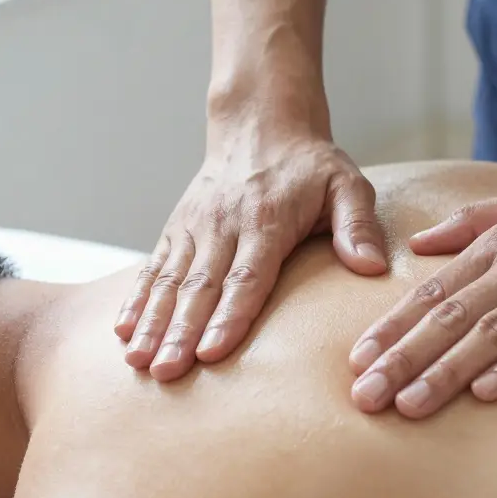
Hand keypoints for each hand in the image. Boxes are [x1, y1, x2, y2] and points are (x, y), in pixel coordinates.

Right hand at [117, 117, 386, 380]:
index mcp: (265, 221)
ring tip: (139, 363)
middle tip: (166, 372)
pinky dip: (137, 301)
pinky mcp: (177, 229)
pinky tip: (123, 333)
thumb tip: (373, 266)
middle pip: (200, 288)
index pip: (246, 278)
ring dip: (153, 324)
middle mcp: (223, 226)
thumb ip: (357, 226)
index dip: (228, 317)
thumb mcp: (347, 184)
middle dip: (180, 333)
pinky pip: (153, 268)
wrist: (261, 125)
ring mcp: (195, 228)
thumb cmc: (310, 165)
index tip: (211, 352)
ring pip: (169, 282)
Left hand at [347, 165, 496, 417]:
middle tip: (365, 395)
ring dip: (447, 371)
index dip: (394, 326)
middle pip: (450, 318)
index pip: (434, 291)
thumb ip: (469, 223)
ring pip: (492, 334)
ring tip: (410, 405)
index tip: (357, 358)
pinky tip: (488, 392)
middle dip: (403, 358)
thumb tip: (419, 244)